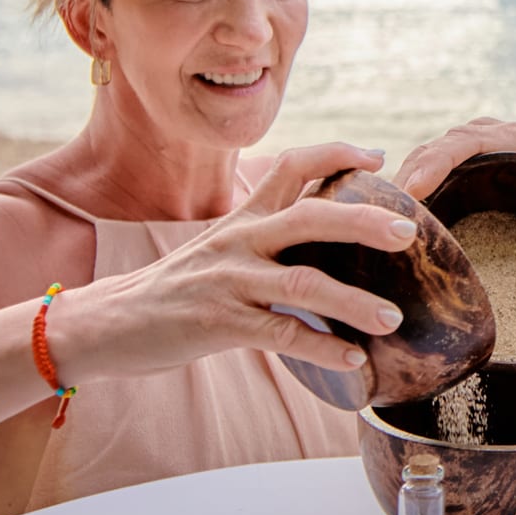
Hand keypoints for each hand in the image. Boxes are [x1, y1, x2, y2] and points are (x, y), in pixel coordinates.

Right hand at [43, 143, 419, 382]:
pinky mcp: (217, 323)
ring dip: (353, 301)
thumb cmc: (174, 290)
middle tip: (409, 232)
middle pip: (310, 216)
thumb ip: (264, 240)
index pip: (292, 166)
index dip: (337, 154)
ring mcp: (228, 281)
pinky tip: (352, 360)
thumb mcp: (219, 249)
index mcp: (243, 218)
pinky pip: (279, 334)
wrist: (106, 323)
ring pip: (302, 283)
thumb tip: (320, 238)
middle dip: (363, 221)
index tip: (379, 155)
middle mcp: (239, 240)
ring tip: (393, 318)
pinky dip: (320, 347)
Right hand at [393, 117, 515, 309]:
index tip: (413, 189)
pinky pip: (424, 167)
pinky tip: (388, 220)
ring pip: (423, 157)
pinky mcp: (456, 161)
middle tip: (385, 216)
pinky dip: (406, 188)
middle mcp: (486, 136)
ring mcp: (467, 145)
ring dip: (401, 185)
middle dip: (408, 179)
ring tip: (377, 222)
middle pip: (435, 149)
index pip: (466, 141)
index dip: (436, 162)